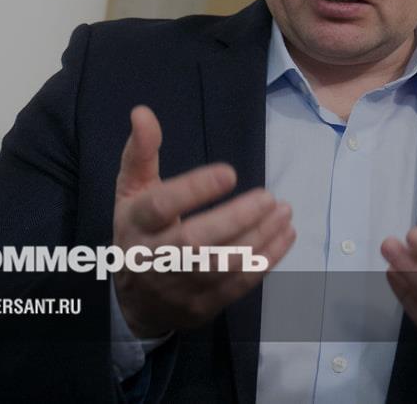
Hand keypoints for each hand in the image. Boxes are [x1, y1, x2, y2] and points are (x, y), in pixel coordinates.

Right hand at [113, 105, 295, 338]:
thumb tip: (142, 112)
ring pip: (221, 265)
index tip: (229, 172)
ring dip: (258, 238)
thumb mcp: (131, 191)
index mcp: (136, 224)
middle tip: (268, 197)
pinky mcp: (203, 305)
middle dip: (235, 219)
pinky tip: (284, 235)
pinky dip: (265, 261)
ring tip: (283, 211)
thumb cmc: (139, 232)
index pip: (161, 206)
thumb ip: (141, 153)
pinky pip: (238, 285)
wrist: (136, 301)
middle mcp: (154, 257)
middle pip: (195, 242)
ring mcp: (179, 285)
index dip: (194, 189)